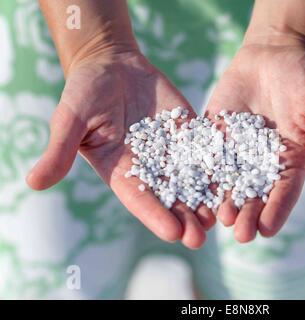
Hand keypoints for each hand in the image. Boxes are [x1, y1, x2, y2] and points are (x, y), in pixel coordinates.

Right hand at [26, 51, 214, 248]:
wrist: (113, 64)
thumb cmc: (86, 90)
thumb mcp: (71, 118)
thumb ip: (60, 150)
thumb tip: (33, 184)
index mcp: (120, 171)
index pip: (139, 199)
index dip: (155, 215)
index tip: (173, 233)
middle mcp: (149, 167)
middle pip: (170, 197)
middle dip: (185, 217)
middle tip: (202, 236)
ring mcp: (171, 151)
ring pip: (191, 179)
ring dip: (205, 198)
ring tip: (222, 216)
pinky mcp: (188, 133)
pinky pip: (204, 150)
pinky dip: (217, 165)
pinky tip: (233, 179)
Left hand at [206, 41, 304, 241]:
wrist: (273, 53)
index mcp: (291, 158)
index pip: (285, 190)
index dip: (277, 210)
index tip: (268, 229)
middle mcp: (263, 161)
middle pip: (256, 194)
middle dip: (249, 214)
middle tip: (241, 234)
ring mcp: (238, 150)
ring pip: (230, 182)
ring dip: (225, 202)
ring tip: (219, 220)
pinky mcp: (217, 136)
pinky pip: (209, 158)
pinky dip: (203, 175)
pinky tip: (194, 193)